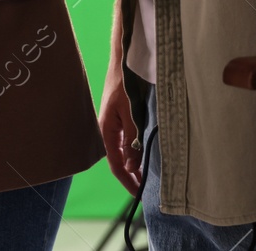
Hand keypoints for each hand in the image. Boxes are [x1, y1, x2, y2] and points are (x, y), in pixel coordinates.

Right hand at [99, 67, 143, 195]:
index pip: (116, 163)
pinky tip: (145, 156)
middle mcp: (109, 130)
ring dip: (135, 164)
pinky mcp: (122, 118)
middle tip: (146, 191)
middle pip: (119, 160)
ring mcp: (115, 124)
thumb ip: (132, 140)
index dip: (127, 180)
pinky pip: (128, 141)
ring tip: (148, 178)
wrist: (124, 60)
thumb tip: (132, 166)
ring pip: (124, 151)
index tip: (139, 194)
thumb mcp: (131, 113)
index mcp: (107, 130)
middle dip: (132, 176)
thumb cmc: (126, 83)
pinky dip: (136, 152)